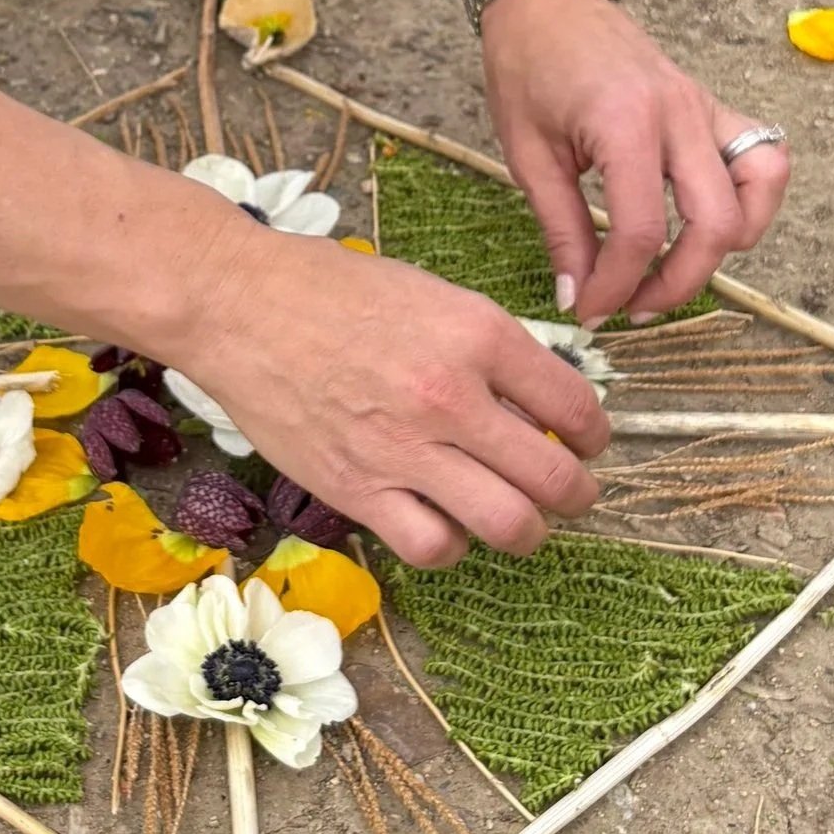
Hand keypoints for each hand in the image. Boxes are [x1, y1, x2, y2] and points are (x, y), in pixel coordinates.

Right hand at [163, 208, 608, 567]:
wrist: (238, 302)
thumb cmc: (328, 287)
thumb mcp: (429, 292)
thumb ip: (486, 345)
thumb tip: (537, 396)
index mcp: (476, 333)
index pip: (575, 407)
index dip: (595, 434)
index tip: (588, 441)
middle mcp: (450, 395)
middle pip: (555, 478)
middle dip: (577, 494)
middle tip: (571, 492)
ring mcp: (404, 449)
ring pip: (509, 526)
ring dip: (529, 530)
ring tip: (521, 520)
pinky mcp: (357, 490)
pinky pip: (435, 547)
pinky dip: (453, 544)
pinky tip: (448, 523)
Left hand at [477, 0, 789, 327]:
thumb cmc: (525, 63)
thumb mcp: (527, 153)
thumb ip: (561, 229)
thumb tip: (577, 296)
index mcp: (625, 122)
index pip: (641, 231)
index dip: (617, 285)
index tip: (590, 310)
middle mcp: (679, 112)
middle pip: (713, 223)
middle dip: (678, 282)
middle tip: (633, 304)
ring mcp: (703, 104)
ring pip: (759, 187)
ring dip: (730, 241)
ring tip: (680, 263)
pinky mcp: (710, 103)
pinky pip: (763, 153)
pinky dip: (752, 196)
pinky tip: (710, 219)